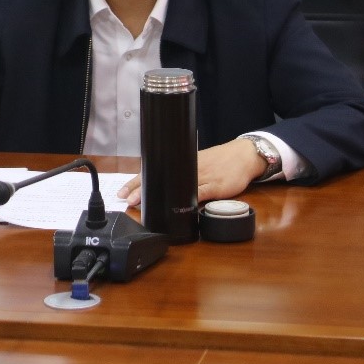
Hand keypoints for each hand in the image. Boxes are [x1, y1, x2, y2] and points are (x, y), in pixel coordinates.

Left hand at [116, 137, 270, 206]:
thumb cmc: (219, 161)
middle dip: (140, 189)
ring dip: (157, 196)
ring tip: (141, 204)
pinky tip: (178, 207)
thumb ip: (180, 174)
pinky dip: (188, 200)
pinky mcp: (216, 186)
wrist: (243, 156)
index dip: (136, 182)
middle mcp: (187, 168)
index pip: (154, 171)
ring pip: (174, 187)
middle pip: (159, 179)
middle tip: (125, 199)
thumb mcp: (196, 163)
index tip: (121, 192)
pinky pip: (200, 194)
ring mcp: (202, 178)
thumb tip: (161, 188)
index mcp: (180, 162)